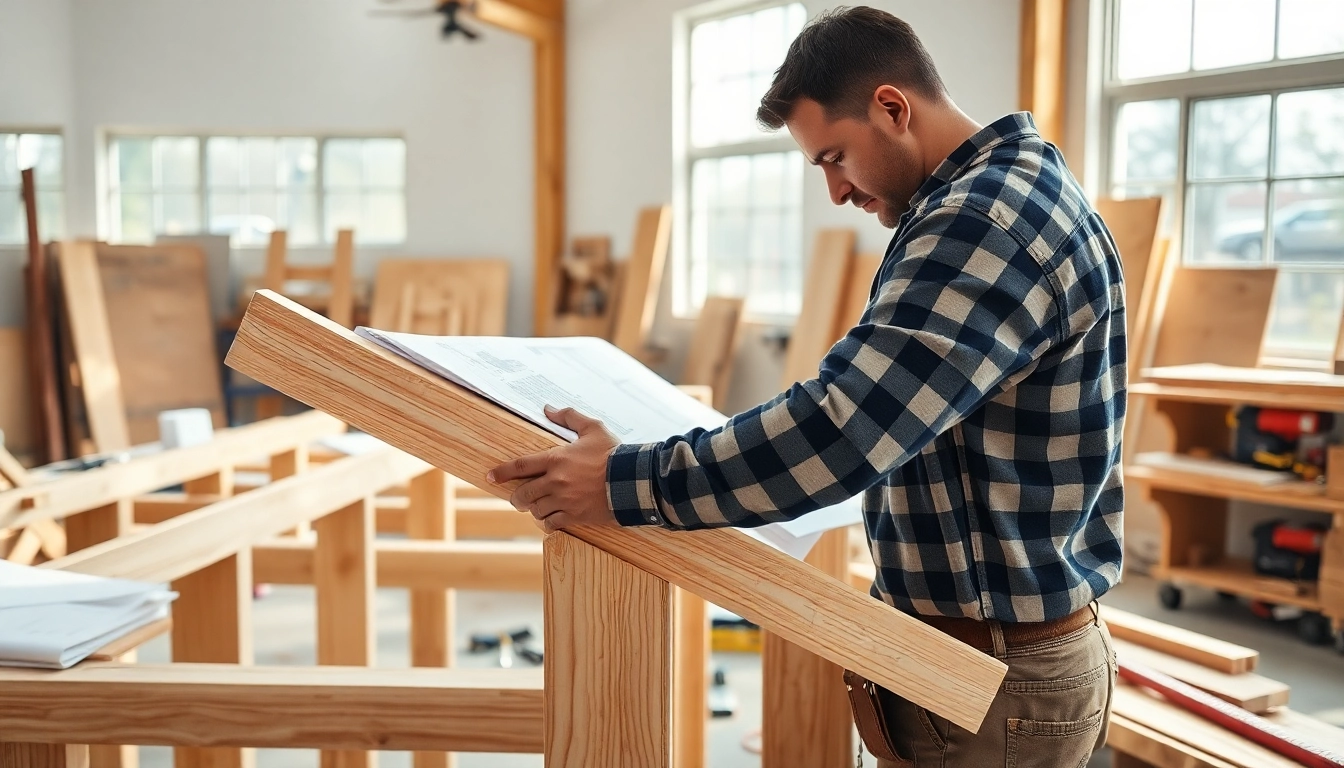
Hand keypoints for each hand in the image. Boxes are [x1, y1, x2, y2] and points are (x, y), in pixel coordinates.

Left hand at [487, 405, 619, 532]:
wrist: (631, 481)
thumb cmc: (613, 453)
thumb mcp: (593, 428)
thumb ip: (568, 417)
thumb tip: (548, 408)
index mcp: (556, 459)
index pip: (520, 466)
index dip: (502, 472)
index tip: (490, 477)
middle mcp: (555, 482)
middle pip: (523, 493)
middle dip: (517, 497)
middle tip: (519, 498)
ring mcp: (564, 501)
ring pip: (536, 510)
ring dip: (534, 510)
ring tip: (537, 508)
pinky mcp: (575, 516)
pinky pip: (551, 524)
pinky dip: (548, 523)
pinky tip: (551, 519)